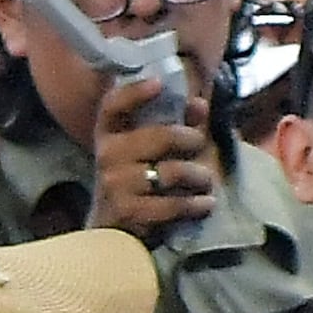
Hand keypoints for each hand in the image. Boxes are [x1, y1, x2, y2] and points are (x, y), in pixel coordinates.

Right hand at [88, 86, 217, 239]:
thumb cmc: (138, 179)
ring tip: (205, 181)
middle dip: (191, 140)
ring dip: (199, 176)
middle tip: (200, 145)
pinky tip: (205, 204)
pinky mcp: (127, 212)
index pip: (112, 106)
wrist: (112, 229)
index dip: (134, 92)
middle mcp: (107, 156)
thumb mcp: (150, 149)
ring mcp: (114, 185)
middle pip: (160, 136)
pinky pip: (173, 204)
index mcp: (110, 134)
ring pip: (171, 172)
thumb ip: (176, 124)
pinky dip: (196, 204)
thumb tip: (199, 104)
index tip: (159, 83)